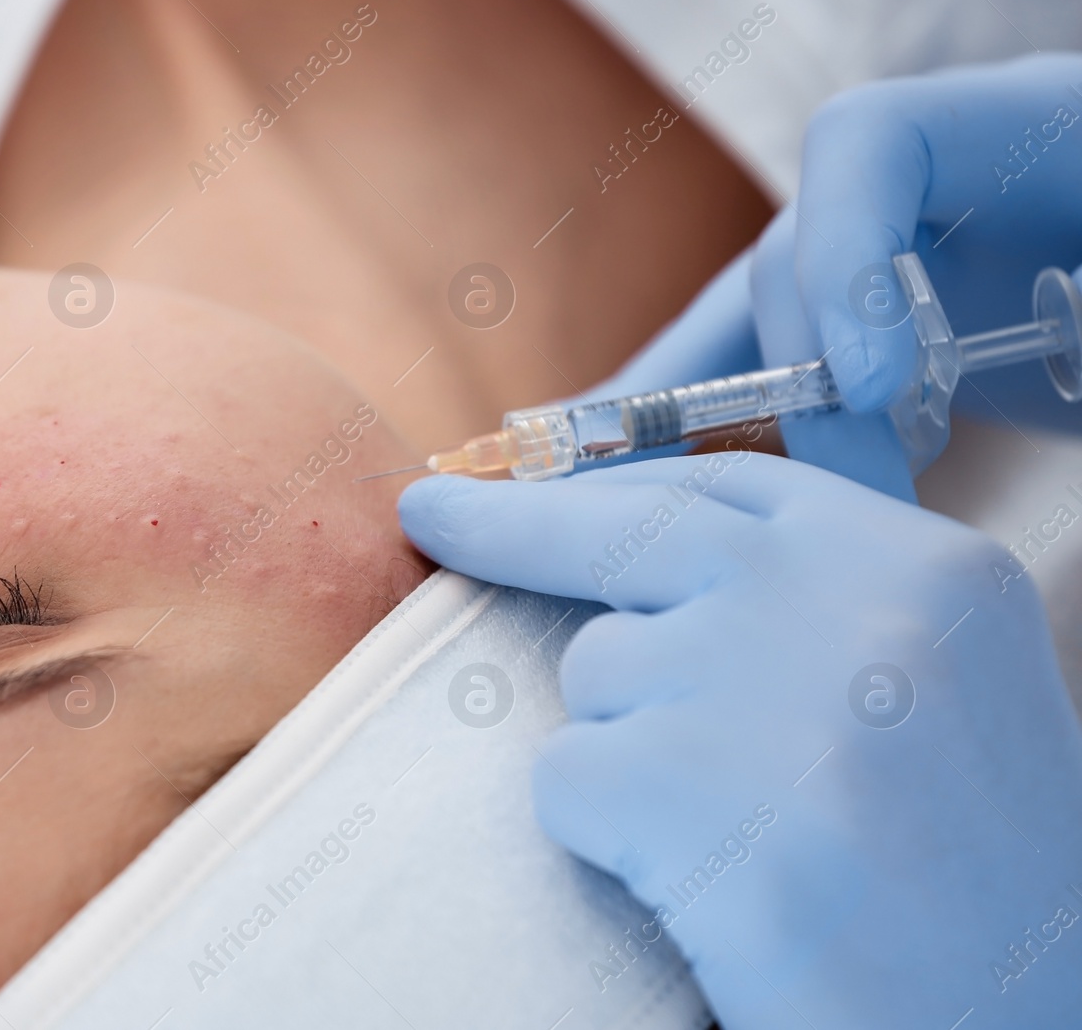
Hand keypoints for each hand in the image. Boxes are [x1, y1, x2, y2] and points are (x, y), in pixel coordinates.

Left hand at [399, 456, 1081, 1028]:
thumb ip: (810, 607)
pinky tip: (707, 887)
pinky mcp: (687, 790)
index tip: (517, 479)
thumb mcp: (930, 690)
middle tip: (433, 514)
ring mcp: (765, 687)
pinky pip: (567, 776)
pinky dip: (606, 834)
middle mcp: (848, 598)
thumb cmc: (967, 878)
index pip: (726, 487)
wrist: (1024, 1028)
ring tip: (741, 834)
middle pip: (624, 532)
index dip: (608, 489)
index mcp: (927, 567)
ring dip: (629, 751)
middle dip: (510, 525)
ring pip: (596, 676)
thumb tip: (638, 553)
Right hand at [598, 56, 1081, 500]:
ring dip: (710, 416)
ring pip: (759, 324)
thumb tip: (957, 396)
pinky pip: (759, 370)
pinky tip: (627, 482)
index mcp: (1023, 132)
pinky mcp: (877, 339)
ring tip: (653, 508)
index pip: (868, 140)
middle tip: (855, 502)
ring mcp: (891, 264)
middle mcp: (932, 193)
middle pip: (800, 252)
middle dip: (809, 385)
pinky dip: (695, 426)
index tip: (877, 390)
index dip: (842, 252)